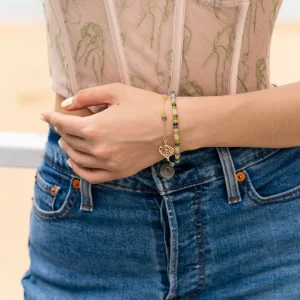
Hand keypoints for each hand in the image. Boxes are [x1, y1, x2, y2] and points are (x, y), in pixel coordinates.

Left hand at [41, 83, 175, 183]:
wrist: (173, 126)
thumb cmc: (146, 105)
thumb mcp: (116, 91)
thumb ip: (86, 96)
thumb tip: (66, 105)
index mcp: (95, 127)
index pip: (64, 124)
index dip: (52, 118)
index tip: (45, 115)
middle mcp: (98, 149)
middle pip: (70, 141)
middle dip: (62, 131)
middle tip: (62, 124)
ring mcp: (108, 163)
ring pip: (77, 158)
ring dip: (68, 148)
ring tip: (67, 140)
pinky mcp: (119, 172)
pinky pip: (91, 176)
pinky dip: (79, 170)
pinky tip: (75, 162)